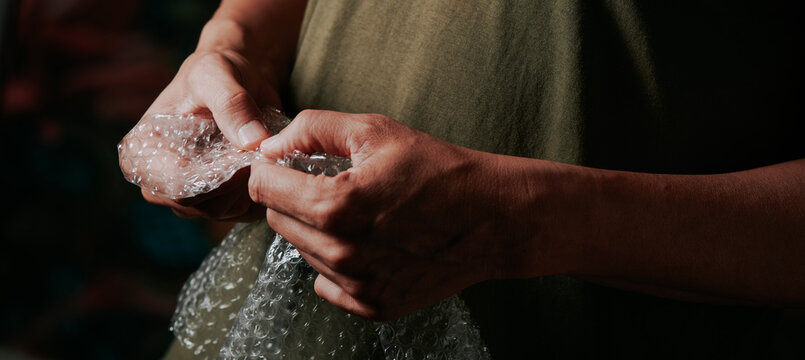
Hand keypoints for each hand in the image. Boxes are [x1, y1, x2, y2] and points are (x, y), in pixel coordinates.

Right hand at [138, 48, 278, 220]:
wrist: (242, 77)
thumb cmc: (218, 71)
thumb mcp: (217, 74)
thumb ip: (230, 103)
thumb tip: (252, 142)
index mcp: (142, 153)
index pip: (174, 186)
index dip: (215, 176)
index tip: (244, 153)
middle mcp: (161, 182)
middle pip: (199, 205)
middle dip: (236, 182)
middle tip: (261, 151)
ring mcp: (192, 197)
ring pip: (224, 211)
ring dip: (251, 185)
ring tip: (263, 151)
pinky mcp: (221, 202)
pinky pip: (245, 211)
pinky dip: (261, 190)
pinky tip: (266, 163)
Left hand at [248, 110, 538, 319]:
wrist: (492, 218)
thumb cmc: (438, 169)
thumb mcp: (376, 132)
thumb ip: (312, 130)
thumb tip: (268, 146)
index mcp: (335, 207)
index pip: (263, 187)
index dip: (273, 168)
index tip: (290, 163)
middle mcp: (340, 254)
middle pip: (277, 221)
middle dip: (294, 198)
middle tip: (330, 184)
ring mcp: (357, 286)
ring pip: (303, 251)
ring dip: (317, 230)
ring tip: (359, 213)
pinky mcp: (372, 306)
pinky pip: (327, 282)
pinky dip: (336, 262)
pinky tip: (369, 243)